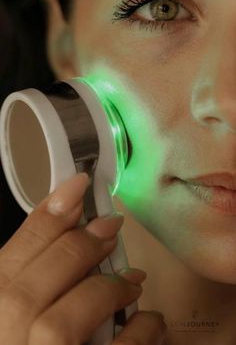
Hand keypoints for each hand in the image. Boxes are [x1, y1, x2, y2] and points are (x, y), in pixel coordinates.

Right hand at [0, 173, 166, 343]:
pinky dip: (138, 336)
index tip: (77, 185)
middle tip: (109, 226)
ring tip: (132, 280)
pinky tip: (149, 322)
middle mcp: (6, 332)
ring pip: (70, 319)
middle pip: (48, 273)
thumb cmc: (17, 338)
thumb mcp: (9, 306)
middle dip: (83, 243)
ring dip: (108, 289)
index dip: (52, 210)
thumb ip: (25, 276)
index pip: (20, 245)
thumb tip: (63, 232)